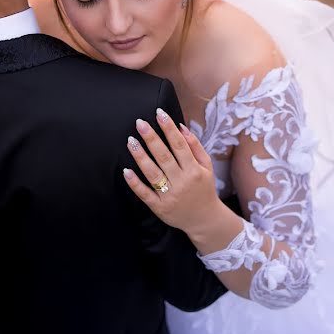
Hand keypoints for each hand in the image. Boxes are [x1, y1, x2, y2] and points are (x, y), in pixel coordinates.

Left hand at [123, 109, 224, 234]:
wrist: (205, 219)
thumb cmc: (204, 188)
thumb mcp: (206, 166)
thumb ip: (195, 146)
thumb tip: (181, 127)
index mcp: (194, 170)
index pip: (179, 145)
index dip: (169, 128)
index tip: (159, 113)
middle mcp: (182, 181)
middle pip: (164, 156)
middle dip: (151, 138)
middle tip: (139, 123)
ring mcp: (170, 195)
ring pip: (152, 173)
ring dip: (140, 156)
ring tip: (130, 141)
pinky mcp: (160, 207)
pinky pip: (145, 194)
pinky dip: (135, 183)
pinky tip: (126, 171)